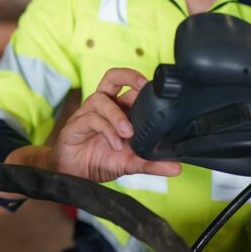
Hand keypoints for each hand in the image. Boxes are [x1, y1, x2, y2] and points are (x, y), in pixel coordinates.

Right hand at [51, 68, 180, 181]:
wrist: (73, 175)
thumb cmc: (99, 161)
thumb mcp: (130, 163)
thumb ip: (151, 163)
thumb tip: (177, 168)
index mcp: (117, 110)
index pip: (131, 88)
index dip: (144, 86)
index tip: (162, 95)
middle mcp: (102, 107)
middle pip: (112, 78)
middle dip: (128, 76)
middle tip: (144, 86)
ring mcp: (87, 114)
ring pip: (100, 99)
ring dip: (116, 115)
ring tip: (128, 134)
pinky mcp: (75, 125)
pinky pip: (90, 119)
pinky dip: (106, 130)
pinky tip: (115, 145)